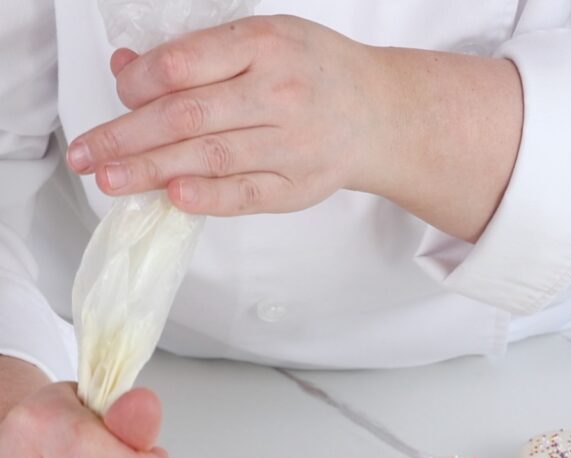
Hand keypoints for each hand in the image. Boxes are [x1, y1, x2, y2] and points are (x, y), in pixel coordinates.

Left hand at [66, 16, 375, 216]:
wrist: (379, 113)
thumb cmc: (313, 72)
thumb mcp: (261, 41)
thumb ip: (198, 56)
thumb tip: (128, 70)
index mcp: (264, 45)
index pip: (185, 64)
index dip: (140, 83)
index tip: (118, 95)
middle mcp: (278, 93)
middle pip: (187, 116)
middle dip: (127, 136)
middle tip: (86, 154)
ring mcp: (290, 144)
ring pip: (209, 157)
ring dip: (152, 171)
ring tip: (110, 179)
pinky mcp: (298, 185)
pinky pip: (246, 194)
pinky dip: (208, 197)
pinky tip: (172, 197)